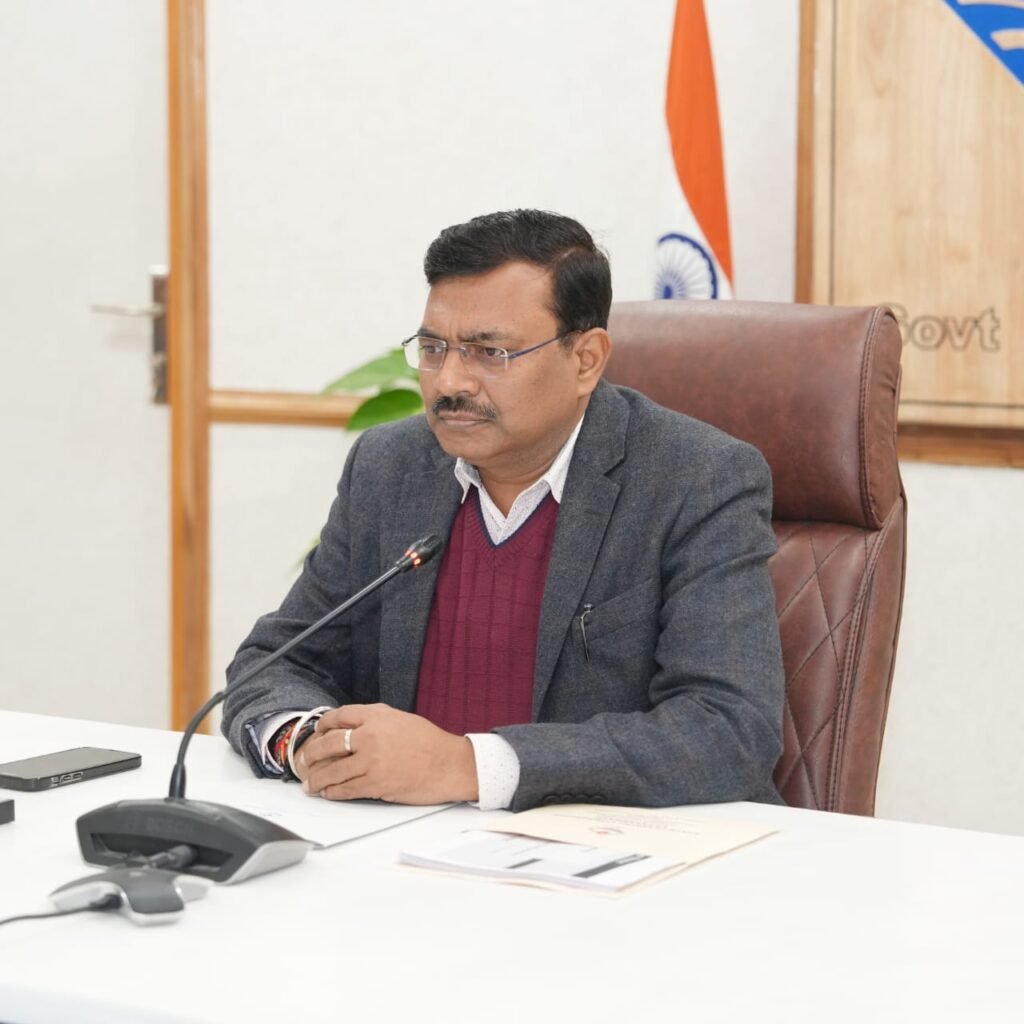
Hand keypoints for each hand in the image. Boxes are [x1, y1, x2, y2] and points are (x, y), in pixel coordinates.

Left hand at [296, 704, 478, 804]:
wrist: (449, 765)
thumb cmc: (430, 742)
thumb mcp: (401, 719)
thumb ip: (375, 719)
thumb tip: (350, 727)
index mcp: (377, 716)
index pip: (339, 716)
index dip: (323, 725)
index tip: (317, 732)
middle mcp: (370, 736)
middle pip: (329, 744)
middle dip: (311, 754)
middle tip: (304, 760)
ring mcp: (371, 761)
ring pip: (333, 770)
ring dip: (317, 779)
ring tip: (309, 783)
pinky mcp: (375, 784)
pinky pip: (346, 789)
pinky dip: (333, 792)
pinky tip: (327, 793)